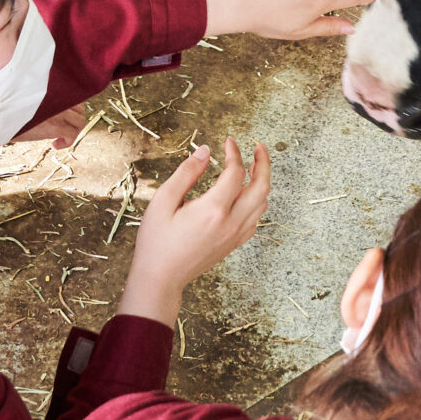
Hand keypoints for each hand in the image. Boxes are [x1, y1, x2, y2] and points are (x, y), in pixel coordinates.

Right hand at [12, 104, 88, 147]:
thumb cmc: (7, 109)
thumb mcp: (25, 99)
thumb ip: (39, 100)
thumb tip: (43, 109)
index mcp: (51, 90)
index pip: (71, 97)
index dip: (69, 109)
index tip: (61, 118)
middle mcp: (57, 98)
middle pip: (79, 108)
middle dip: (74, 120)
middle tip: (63, 129)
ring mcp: (59, 111)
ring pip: (80, 121)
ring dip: (73, 131)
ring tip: (58, 138)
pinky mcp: (56, 126)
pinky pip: (72, 135)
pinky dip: (67, 142)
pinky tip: (54, 145)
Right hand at [115, 139, 271, 326]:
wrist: (160, 278)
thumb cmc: (157, 241)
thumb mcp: (163, 201)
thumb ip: (186, 173)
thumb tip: (205, 151)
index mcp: (213, 209)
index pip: (235, 172)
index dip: (234, 152)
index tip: (228, 141)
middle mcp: (230, 222)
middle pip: (261, 186)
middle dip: (263, 162)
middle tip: (258, 146)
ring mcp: (235, 235)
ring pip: (262, 203)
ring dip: (262, 181)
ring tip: (254, 166)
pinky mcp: (233, 244)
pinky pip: (255, 219)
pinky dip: (257, 201)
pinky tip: (246, 194)